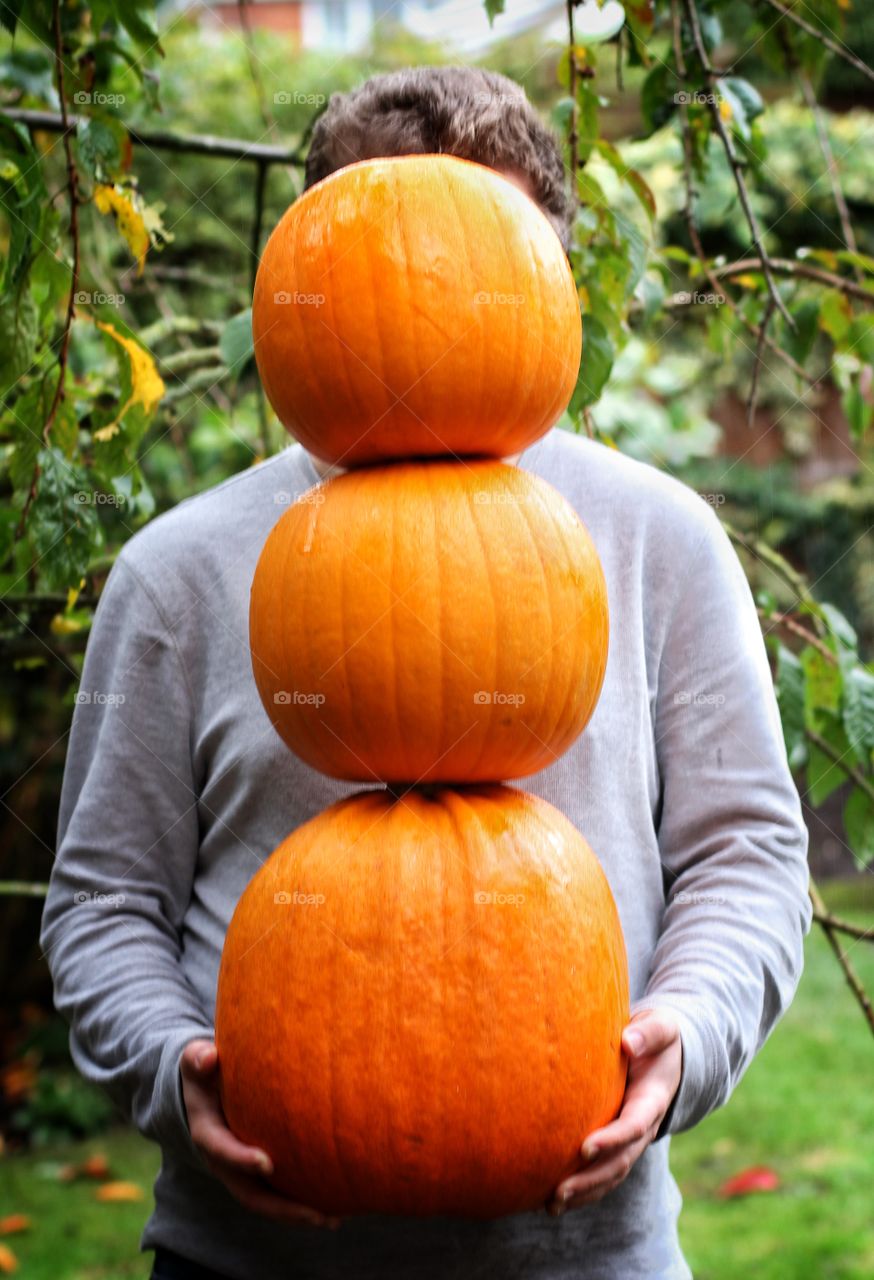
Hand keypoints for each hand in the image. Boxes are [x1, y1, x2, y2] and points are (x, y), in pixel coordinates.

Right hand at [180, 1040, 339, 1227]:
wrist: (200, 1093)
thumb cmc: (204, 1072)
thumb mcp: (195, 1062)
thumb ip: (198, 1059)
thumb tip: (208, 1057)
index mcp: (207, 1134)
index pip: (222, 1150)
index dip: (242, 1159)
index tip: (267, 1163)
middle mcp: (222, 1162)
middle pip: (249, 1193)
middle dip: (280, 1207)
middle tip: (315, 1213)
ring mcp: (238, 1172)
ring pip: (265, 1202)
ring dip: (296, 1214)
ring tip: (333, 1220)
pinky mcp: (255, 1173)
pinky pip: (276, 1194)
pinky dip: (299, 1203)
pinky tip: (333, 1208)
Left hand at [548, 1009, 682, 1213]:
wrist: (663, 1051)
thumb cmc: (656, 1035)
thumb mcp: (661, 1027)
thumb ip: (649, 1033)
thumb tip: (628, 1042)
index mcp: (653, 1099)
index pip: (634, 1125)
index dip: (612, 1140)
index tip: (584, 1148)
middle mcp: (644, 1126)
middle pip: (620, 1161)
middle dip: (591, 1178)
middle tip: (560, 1190)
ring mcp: (632, 1139)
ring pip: (611, 1174)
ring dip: (585, 1192)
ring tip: (552, 1205)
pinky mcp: (618, 1142)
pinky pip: (603, 1172)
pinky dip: (584, 1190)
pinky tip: (555, 1200)